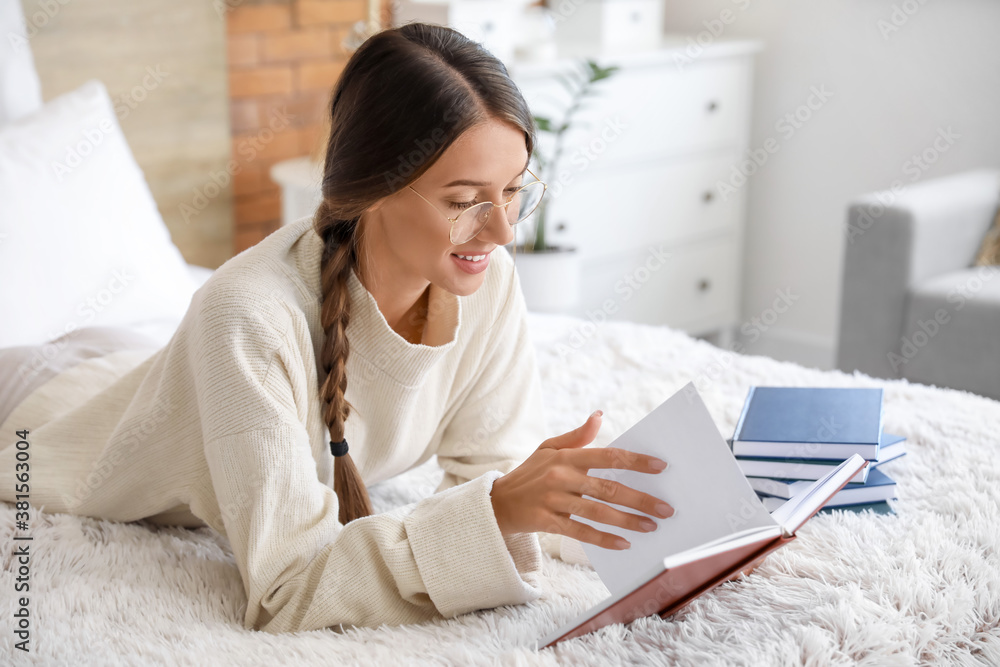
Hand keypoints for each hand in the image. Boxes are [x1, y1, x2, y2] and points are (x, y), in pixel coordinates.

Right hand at [489, 410, 673, 549]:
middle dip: (640, 498)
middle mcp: (561, 477)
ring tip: (651, 527)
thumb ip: (577, 436)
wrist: (497, 503)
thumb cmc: (529, 473)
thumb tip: (599, 416)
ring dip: (628, 521)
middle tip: (665, 508)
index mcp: (566, 457)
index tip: (660, 467)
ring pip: (598, 511)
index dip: (635, 461)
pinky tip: (624, 544)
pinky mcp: (548, 522)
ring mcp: (554, 500)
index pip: (607, 456)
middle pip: (608, 487)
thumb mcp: (548, 448)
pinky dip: (603, 539)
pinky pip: (580, 532)